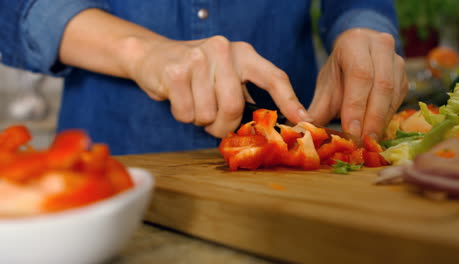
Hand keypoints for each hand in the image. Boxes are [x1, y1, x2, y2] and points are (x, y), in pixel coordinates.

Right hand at [127, 35, 308, 137]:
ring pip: (209, 114)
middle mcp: (223, 50)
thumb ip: (244, 94)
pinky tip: (178, 99)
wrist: (153, 56)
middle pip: (234, 107)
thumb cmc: (196, 73)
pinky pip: (187, 114)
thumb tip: (267, 127)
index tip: (303, 120)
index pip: (274, 77)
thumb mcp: (225, 75)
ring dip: (201, 120)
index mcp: (243, 53)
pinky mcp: (176, 71)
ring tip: (195, 103)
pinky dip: (183, 116)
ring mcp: (198, 58)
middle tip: (214, 123)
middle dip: (223, 124)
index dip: (290, 101)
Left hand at [308, 28, 407, 139]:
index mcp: (355, 42)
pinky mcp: (405, 76)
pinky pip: (399, 99)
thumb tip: (303, 134)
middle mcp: (380, 46)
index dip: (356, 106)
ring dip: (382, 120)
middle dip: (372, 118)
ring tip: (369, 142)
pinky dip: (388, 118)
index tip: (351, 132)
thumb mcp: (325, 87)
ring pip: (393, 93)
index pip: (359, 75)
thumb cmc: (338, 72)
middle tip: (362, 142)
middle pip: (381, 85)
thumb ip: (315, 111)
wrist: (357, 53)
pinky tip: (377, 132)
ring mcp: (397, 60)